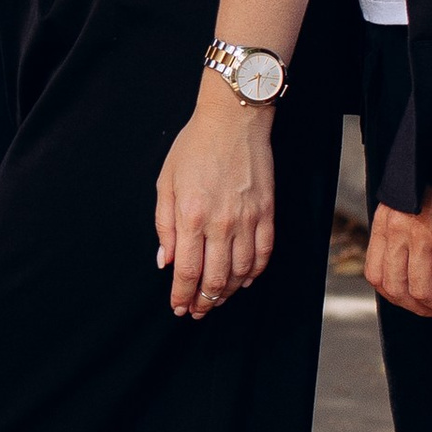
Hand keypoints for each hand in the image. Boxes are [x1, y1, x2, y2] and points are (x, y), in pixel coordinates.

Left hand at [154, 84, 276, 318]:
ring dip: (228, 292)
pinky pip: (264, 254)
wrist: (233, 121)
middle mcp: (220, 223)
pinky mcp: (267, 213)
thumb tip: (165, 261)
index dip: (182, 296)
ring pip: (241, 272)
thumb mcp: (166, 183)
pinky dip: (254, 273)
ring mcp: (248, 219)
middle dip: (203, 301)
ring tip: (216, 299)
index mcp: (191, 216)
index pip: (186, 271)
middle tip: (196, 311)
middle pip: (215, 279)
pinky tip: (244, 280)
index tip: (178, 307)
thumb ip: (164, 225)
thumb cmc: (194, 148)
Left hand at [366, 193, 431, 319]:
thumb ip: (402, 233)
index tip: (417, 302)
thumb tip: (410, 268)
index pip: (376, 276)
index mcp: (385, 226)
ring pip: (425, 292)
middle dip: (423, 309)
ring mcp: (422, 236)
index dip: (396, 297)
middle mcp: (398, 233)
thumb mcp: (409, 206)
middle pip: (399, 290)